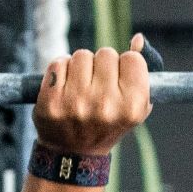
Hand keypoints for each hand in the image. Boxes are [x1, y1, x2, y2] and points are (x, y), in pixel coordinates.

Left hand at [34, 34, 153, 155]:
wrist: (73, 153)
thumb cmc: (109, 122)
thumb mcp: (134, 104)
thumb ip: (140, 71)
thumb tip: (137, 38)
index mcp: (133, 106)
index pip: (132, 59)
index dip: (125, 66)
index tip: (118, 81)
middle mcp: (106, 105)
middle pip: (106, 53)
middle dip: (101, 65)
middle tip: (97, 86)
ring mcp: (77, 103)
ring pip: (81, 55)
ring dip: (80, 66)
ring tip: (80, 87)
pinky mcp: (52, 101)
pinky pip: (58, 63)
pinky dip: (60, 70)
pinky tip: (64, 88)